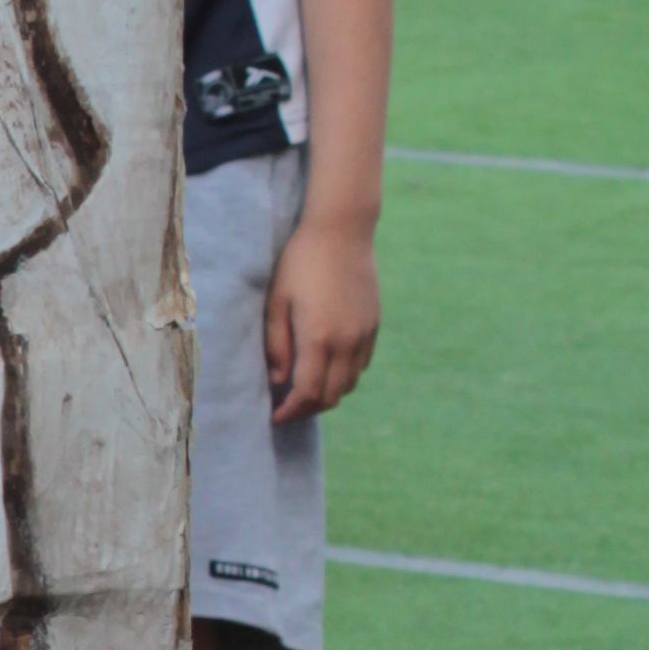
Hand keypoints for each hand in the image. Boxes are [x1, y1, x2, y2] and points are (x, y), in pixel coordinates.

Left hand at [264, 211, 379, 423]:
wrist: (342, 231)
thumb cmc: (300, 263)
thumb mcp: (276, 302)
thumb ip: (276, 345)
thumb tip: (278, 380)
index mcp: (319, 337)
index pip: (308, 392)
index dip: (291, 411)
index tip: (274, 418)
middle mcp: (347, 341)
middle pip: (332, 395)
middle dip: (308, 409)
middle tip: (286, 409)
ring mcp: (364, 333)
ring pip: (350, 383)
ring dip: (327, 394)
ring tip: (304, 392)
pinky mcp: (374, 324)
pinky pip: (361, 364)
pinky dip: (344, 376)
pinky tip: (326, 369)